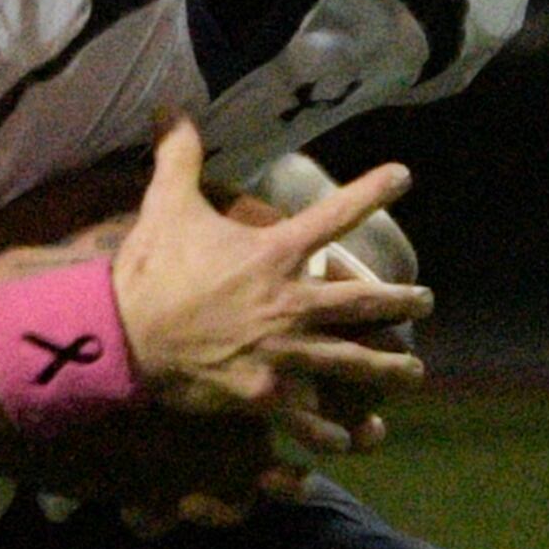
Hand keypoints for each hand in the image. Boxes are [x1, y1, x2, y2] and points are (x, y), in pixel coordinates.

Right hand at [107, 121, 428, 430]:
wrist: (123, 335)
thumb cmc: (150, 269)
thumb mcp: (167, 204)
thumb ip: (179, 155)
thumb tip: (171, 107)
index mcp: (274, 254)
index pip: (335, 215)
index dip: (373, 191)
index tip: (404, 176)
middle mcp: (290, 302)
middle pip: (361, 301)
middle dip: (400, 301)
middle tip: (425, 300)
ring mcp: (281, 352)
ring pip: (350, 361)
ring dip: (387, 368)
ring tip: (414, 371)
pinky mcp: (263, 393)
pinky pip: (306, 418)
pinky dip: (331, 434)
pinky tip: (353, 441)